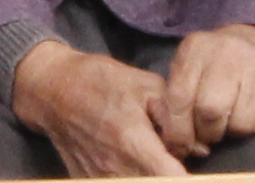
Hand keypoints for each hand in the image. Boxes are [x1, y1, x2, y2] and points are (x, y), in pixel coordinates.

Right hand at [6, 38, 188, 178]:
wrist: (53, 89)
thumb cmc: (101, 82)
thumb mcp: (144, 86)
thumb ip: (174, 118)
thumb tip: (201, 150)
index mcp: (133, 143)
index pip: (171, 179)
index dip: (189, 179)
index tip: (197, 172)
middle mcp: (116, 169)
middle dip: (171, 175)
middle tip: (174, 161)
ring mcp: (100, 180)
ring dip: (151, 176)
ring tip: (156, 162)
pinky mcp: (88, 182)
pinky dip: (132, 178)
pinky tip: (137, 167)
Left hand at [161, 25, 254, 151]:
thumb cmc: (219, 63)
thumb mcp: (191, 68)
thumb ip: (176, 98)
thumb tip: (173, 141)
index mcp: (197, 48)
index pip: (179, 98)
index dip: (178, 130)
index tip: (179, 146)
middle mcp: (228, 51)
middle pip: (210, 111)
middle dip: (208, 133)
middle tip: (210, 133)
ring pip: (242, 123)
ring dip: (235, 130)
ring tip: (235, 116)